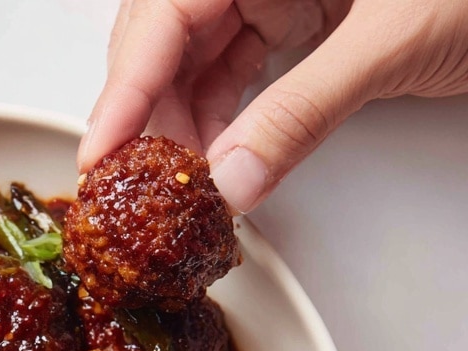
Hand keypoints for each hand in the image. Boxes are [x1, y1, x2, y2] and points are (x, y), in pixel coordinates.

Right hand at [79, 0, 467, 211]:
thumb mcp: (393, 40)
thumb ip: (303, 112)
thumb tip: (231, 183)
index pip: (164, 12)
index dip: (125, 87)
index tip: (101, 153)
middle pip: (163, 36)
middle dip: (144, 112)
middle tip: (132, 184)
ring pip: (191, 59)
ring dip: (177, 126)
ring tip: (173, 188)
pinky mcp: (293, 17)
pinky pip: (230, 72)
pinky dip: (216, 121)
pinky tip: (211, 163)